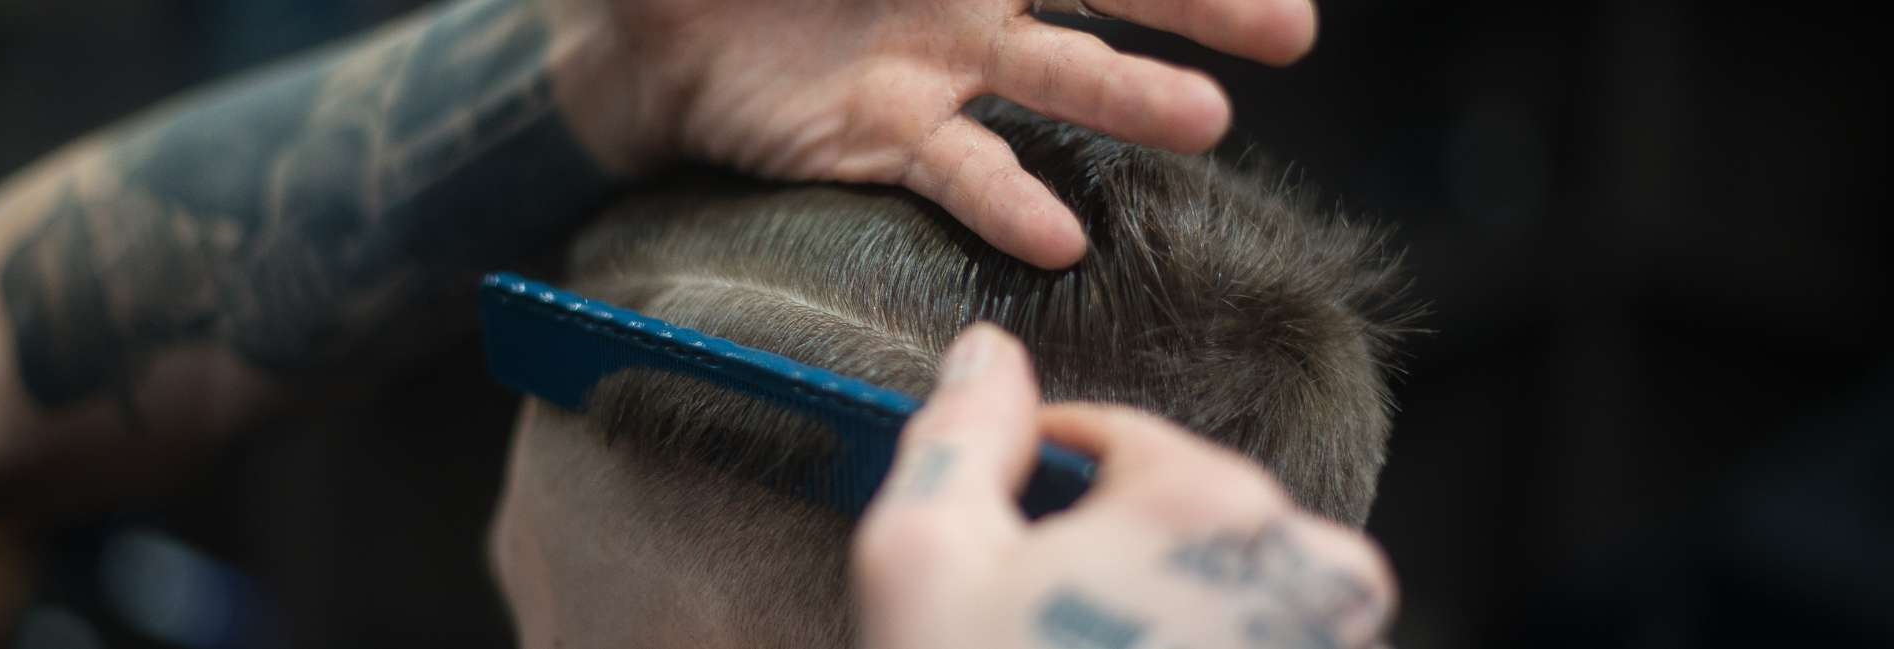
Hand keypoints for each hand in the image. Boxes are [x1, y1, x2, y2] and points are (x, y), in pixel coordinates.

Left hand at [552, 0, 1316, 268]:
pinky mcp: (886, 142)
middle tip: (1291, 33)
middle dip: (1200, 5)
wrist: (647, 30)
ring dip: (1130, 100)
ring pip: (1054, 82)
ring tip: (1208, 123)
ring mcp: (938, 72)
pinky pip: (959, 172)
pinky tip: (1059, 240)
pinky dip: (1006, 204)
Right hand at [852, 324, 1395, 648]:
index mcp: (1218, 502)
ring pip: (1216, 596)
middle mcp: (1313, 569)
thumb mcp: (927, 560)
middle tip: (1027, 638)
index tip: (992, 550)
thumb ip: (963, 435)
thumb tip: (988, 354)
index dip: (1035, 483)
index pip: (1116, 438)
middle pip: (1177, 520)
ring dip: (1147, 623)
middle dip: (1100, 562)